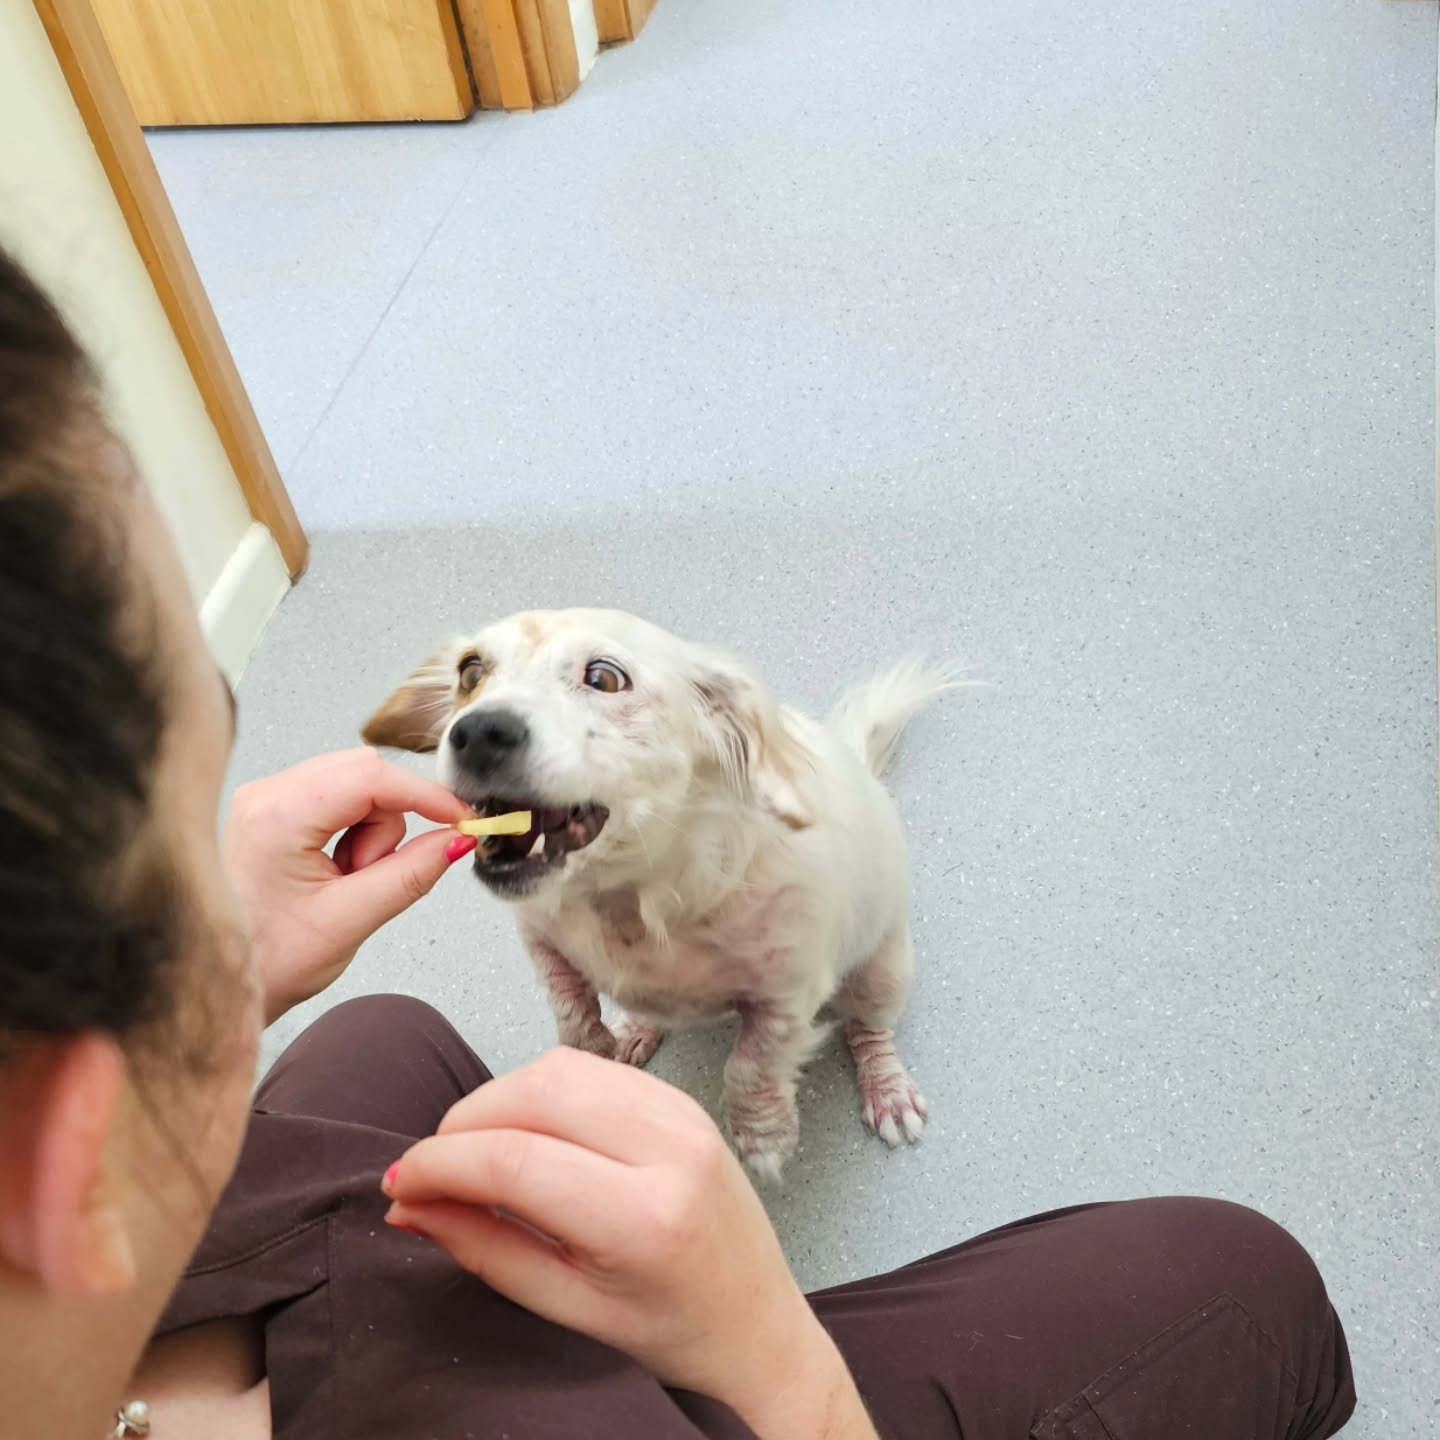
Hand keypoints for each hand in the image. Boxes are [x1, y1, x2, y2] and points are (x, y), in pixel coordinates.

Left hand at [224, 748, 472, 1023]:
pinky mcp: (273, 809)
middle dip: (389, 821)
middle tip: (374, 875)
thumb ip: (410, 875)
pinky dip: (354, 832)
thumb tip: (456, 840)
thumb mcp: (350, 922)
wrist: (211, 980)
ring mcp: (267, 798)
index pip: (372, 776)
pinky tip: (336, 872)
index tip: (461, 819)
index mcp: (278, 815)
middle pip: (365, 772)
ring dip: (371, 831)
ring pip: (356, 784)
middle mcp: (266, 793)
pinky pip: (337, 799)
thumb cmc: (265, 961)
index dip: (426, 794)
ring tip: (347, 882)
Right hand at [382, 1048, 877, 1439]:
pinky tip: (529, 1132)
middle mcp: (670, 1149)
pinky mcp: (682, 1099)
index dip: (439, 1163)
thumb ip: (483, 1249)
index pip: (514, 1159)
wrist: (759, 1328)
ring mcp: (683, 1113)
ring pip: (560, 1067)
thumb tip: (410, 1203)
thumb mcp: (568, 1311)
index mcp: (644, 1218)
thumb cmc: (673, 1333)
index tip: (401, 1182)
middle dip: (463, 1124)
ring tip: (477, 1154)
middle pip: (534, 1092)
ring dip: (500, 1100)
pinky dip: (544, 1089)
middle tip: (433, 1171)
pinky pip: (594, 1068)